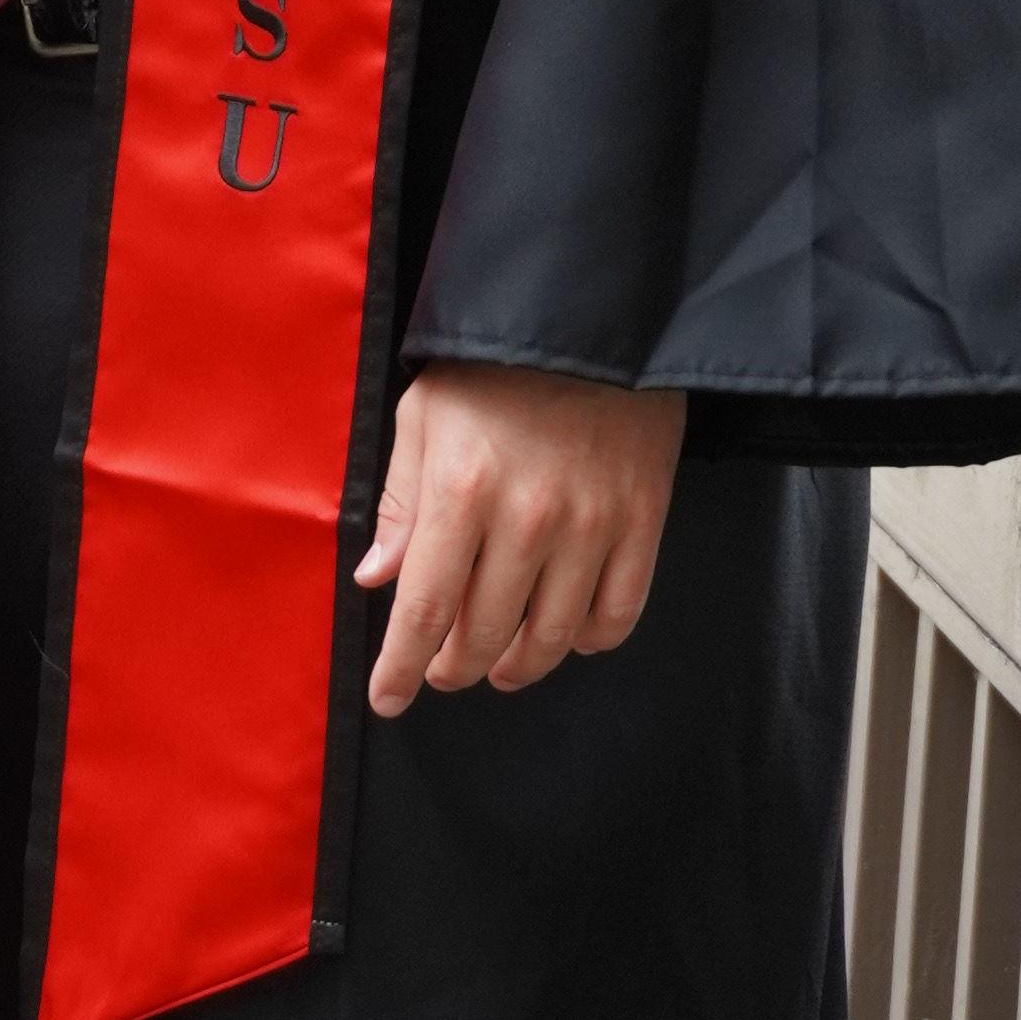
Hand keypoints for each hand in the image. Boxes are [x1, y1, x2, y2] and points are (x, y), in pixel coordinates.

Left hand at [355, 367, 685, 718]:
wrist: (593, 319)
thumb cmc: (493, 367)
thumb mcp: (424, 417)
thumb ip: (400, 503)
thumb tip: (376, 577)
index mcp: (462, 491)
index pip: (423, 609)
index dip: (402, 667)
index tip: (388, 700)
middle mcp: (528, 519)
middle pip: (486, 635)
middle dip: (454, 668)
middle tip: (442, 670)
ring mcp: (593, 525)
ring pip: (553, 638)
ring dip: (519, 665)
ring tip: (500, 664)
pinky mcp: (644, 521)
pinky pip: (619, 613)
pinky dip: (591, 640)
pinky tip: (568, 634)